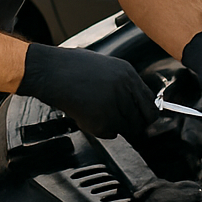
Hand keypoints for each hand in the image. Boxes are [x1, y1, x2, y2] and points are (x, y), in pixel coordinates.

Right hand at [17, 43, 156, 138]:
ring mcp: (113, 105)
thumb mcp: (106, 67)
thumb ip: (124, 84)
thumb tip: (135, 103)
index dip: (146, 116)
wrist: (50, 72)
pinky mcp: (101, 119)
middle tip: (121, 124)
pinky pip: (110, 134)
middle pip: (141, 120)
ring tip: (97, 115)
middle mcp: (124, 89)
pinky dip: (101, 131)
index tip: (142, 121)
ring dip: (114, 126)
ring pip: (126, 128)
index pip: (150, 104)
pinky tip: (89, 118)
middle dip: (131, 125)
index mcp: (128, 74)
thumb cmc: (72, 67)